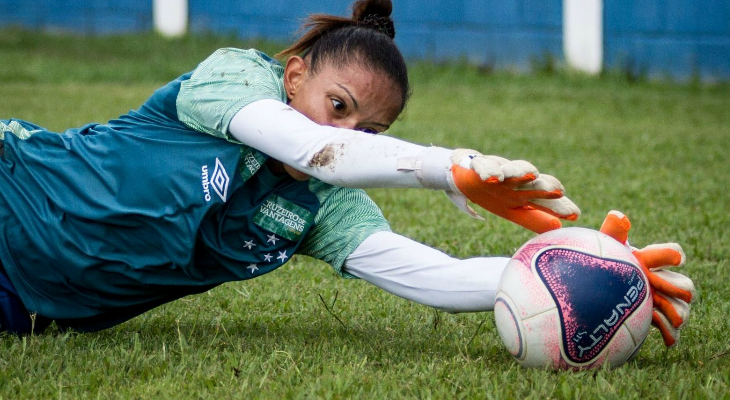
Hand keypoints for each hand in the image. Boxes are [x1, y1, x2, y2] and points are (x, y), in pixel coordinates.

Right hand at [447, 149, 579, 232]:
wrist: (462, 174)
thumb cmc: (492, 192)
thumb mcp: (512, 209)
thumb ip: (533, 218)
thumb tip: (556, 230)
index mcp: (523, 195)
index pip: (545, 201)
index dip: (559, 207)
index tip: (575, 215)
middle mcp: (514, 183)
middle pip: (533, 184)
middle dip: (546, 186)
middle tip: (559, 190)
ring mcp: (498, 172)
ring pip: (512, 170)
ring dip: (521, 172)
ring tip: (532, 174)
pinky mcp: (479, 165)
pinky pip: (484, 167)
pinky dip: (489, 171)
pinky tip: (493, 178)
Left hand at [599, 210, 694, 346]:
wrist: (589, 298)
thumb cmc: (601, 268)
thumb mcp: (606, 249)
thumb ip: (612, 232)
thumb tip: (617, 215)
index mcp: (648, 261)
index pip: (671, 253)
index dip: (671, 255)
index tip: (674, 259)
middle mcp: (659, 281)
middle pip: (684, 285)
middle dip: (676, 288)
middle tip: (667, 292)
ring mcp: (660, 302)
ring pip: (681, 309)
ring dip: (674, 312)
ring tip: (665, 316)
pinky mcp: (655, 320)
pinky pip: (672, 329)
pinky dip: (669, 332)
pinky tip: (664, 336)